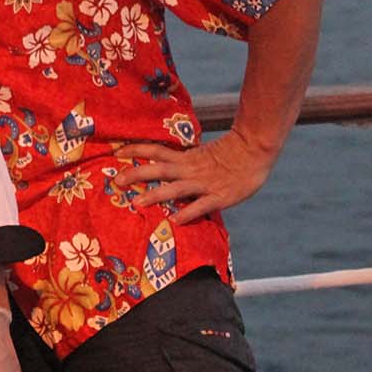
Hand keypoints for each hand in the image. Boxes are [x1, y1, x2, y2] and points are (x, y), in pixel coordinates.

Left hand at [114, 127, 277, 225]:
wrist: (255, 151)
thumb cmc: (230, 155)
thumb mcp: (201, 154)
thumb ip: (183, 161)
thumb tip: (160, 167)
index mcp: (185, 157)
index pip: (156, 150)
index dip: (136, 150)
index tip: (116, 153)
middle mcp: (190, 169)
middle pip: (158, 169)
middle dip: (137, 174)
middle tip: (116, 181)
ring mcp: (204, 184)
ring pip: (175, 188)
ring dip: (156, 195)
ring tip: (137, 203)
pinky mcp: (220, 197)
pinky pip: (201, 206)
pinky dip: (188, 212)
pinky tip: (175, 221)